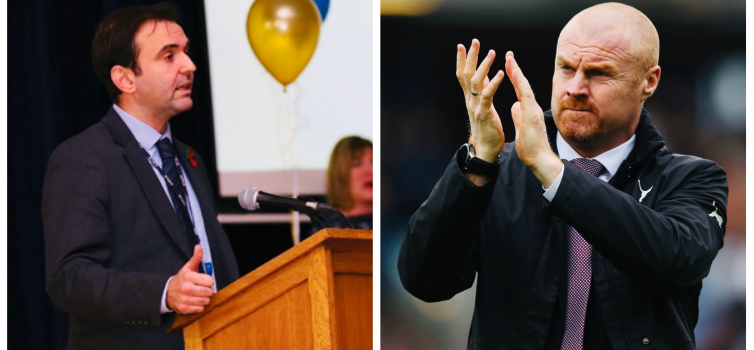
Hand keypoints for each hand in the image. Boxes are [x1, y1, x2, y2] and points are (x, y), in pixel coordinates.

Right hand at [167, 245, 214, 313]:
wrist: (167, 292)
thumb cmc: (181, 279)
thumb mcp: (188, 267)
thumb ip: (196, 258)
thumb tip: (199, 247)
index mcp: (188, 277)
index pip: (209, 281)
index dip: (210, 281)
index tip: (206, 281)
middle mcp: (186, 288)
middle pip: (208, 292)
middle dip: (208, 291)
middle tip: (204, 289)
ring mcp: (184, 299)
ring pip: (205, 301)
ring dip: (205, 299)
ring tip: (200, 295)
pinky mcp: (184, 308)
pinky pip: (199, 309)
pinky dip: (200, 306)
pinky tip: (196, 301)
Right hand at [456, 39, 505, 162]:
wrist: (485, 149)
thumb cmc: (487, 129)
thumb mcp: (483, 106)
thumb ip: (482, 91)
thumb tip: (483, 76)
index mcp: (470, 98)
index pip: (463, 75)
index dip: (462, 60)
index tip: (462, 45)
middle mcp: (470, 100)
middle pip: (466, 74)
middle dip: (470, 56)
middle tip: (474, 41)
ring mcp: (475, 106)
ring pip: (476, 81)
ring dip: (483, 65)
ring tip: (492, 52)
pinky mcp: (484, 113)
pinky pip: (487, 95)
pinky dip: (493, 83)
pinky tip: (499, 73)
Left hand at [504, 52, 562, 186]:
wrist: (540, 160)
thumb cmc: (531, 147)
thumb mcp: (521, 127)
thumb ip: (518, 115)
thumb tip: (514, 105)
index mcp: (528, 110)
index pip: (520, 90)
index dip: (514, 77)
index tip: (508, 65)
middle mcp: (532, 107)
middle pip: (523, 84)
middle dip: (515, 69)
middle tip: (508, 54)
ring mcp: (533, 110)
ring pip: (525, 86)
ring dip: (517, 71)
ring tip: (509, 58)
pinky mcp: (532, 115)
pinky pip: (526, 95)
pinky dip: (520, 83)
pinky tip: (515, 73)